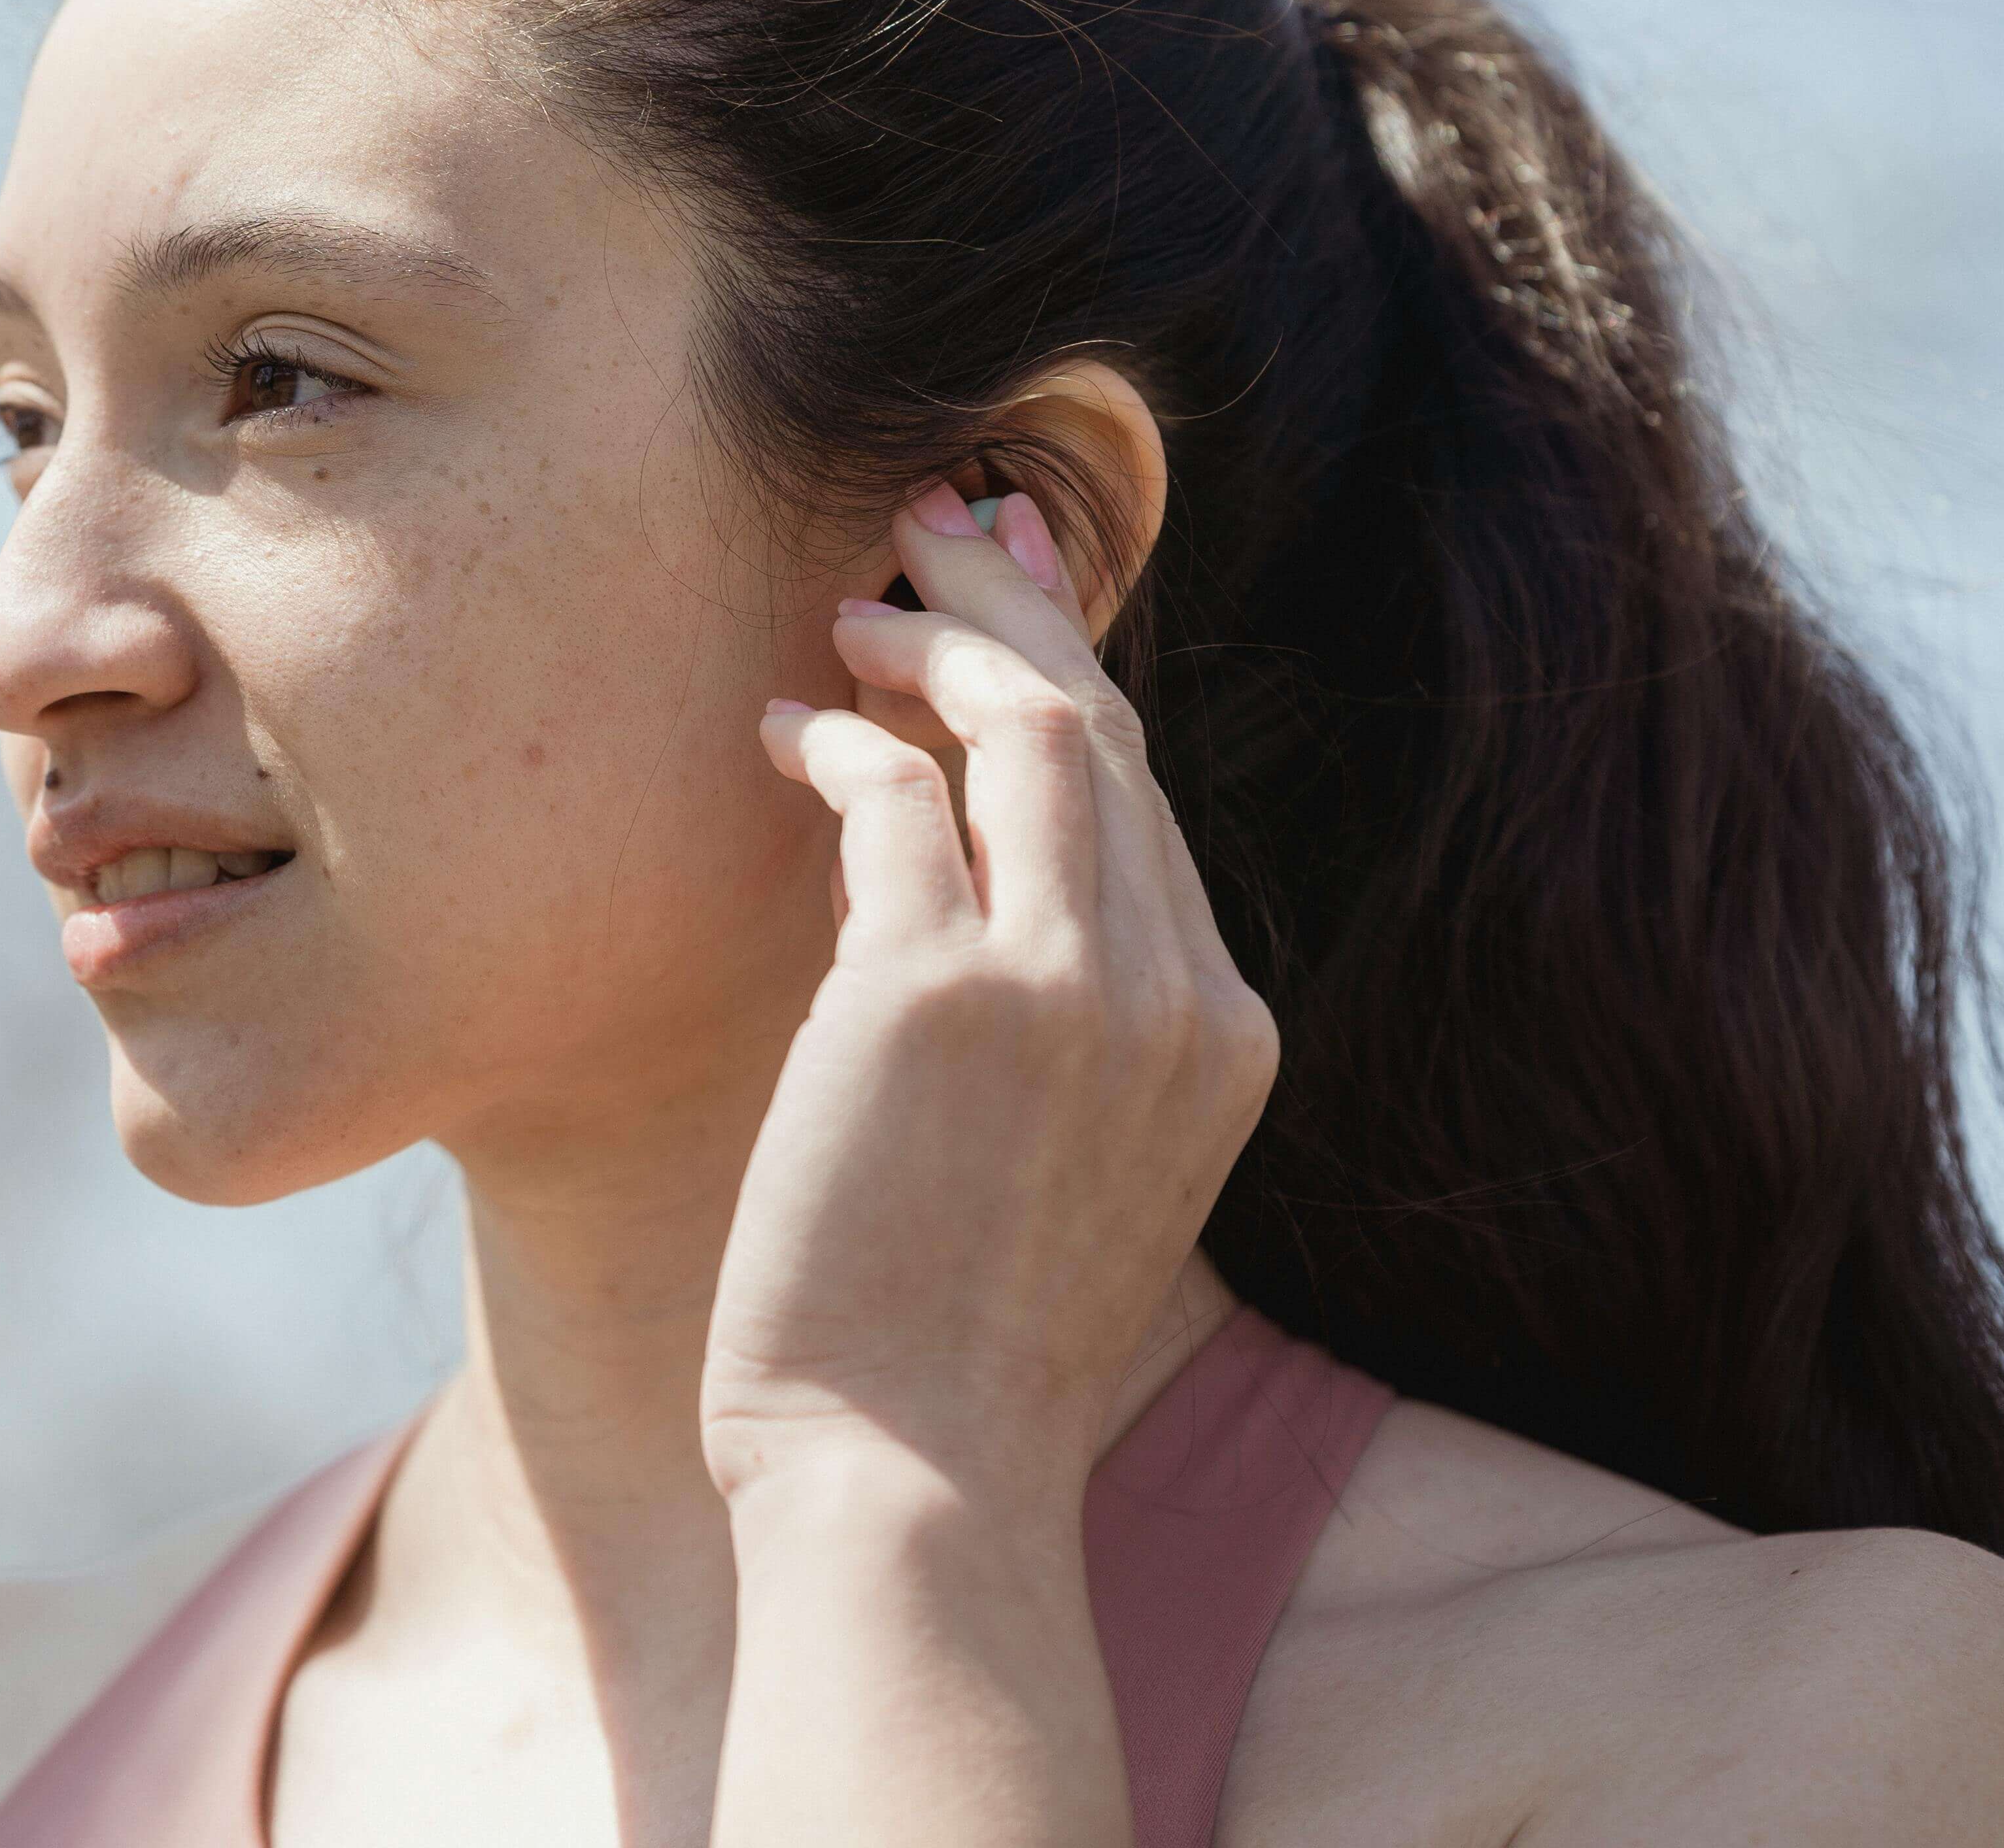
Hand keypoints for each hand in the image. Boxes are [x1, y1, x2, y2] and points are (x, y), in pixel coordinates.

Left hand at [697, 486, 1276, 1510]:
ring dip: (932, 638)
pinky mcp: (937, 995)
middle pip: (1103, 728)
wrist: (915, 1477)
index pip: (1148, 801)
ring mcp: (1070, 986)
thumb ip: (1057, 1020)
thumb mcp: (1062, 1159)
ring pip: (1027, 724)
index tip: (1005, 592)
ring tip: (845, 604)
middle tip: (928, 526)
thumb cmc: (952, 1340)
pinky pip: (893, 800)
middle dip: (1014, 604)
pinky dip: (834, 743)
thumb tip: (959, 875)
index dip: (1071, 673)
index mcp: (1223, 1033)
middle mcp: (1174, 990)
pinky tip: (780, 733)